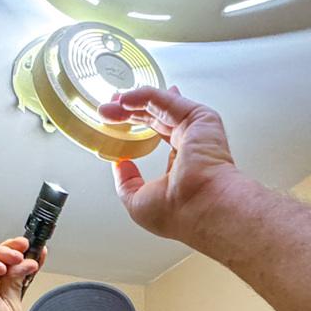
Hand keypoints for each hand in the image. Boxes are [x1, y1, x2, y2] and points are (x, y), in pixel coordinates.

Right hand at [0, 238, 43, 310]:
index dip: (29, 257)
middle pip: (4, 257)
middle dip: (16, 249)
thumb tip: (26, 264)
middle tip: (25, 247)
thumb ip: (17, 282)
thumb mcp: (11, 306)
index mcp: (6, 289)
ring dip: (4, 253)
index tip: (39, 250)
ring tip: (14, 258)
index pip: (18, 267)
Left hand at [98, 86, 239, 241]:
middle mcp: (190, 145)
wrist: (202, 208)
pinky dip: (145, 96)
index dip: (138, 124)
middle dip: (130, 110)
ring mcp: (196, 130)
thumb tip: (120, 164)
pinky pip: (166, 101)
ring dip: (133, 101)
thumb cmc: (180, 214)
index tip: (116, 121)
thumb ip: (126, 183)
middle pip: (156, 117)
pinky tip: (125, 99)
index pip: (159, 134)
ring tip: (111, 102)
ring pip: (160, 106)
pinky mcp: (200, 118)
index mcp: (181, 165)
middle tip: (109, 108)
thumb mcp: (137, 201)